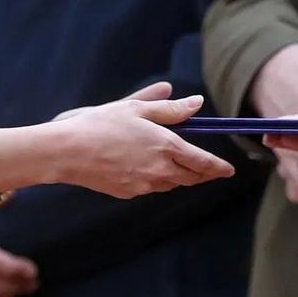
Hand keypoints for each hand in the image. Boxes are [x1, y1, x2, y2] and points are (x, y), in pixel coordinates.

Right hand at [48, 87, 234, 196]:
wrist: (67, 151)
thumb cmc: (101, 123)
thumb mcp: (136, 108)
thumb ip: (170, 109)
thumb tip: (196, 103)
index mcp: (167, 147)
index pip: (204, 163)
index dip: (219, 167)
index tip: (229, 170)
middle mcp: (160, 170)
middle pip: (192, 177)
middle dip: (202, 173)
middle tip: (207, 168)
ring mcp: (144, 185)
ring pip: (171, 183)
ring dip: (178, 175)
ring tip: (174, 162)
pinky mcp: (129, 193)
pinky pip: (150, 187)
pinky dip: (154, 178)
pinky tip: (142, 166)